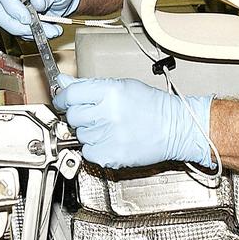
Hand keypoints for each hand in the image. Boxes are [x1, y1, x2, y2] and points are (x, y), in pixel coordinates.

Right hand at [0, 0, 82, 38]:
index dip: (12, 7)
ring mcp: (5, 4)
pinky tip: (49, 30)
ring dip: (28, 32)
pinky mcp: (11, 18)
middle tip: (39, 29)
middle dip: (18, 25)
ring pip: (5, 24)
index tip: (27, 19)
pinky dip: (32, 34)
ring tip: (52, 30)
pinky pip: (16, 30)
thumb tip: (36, 3)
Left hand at [53, 76, 214, 168]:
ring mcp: (108, 136)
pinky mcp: (110, 156)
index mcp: (111, 92)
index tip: (62, 101)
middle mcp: (108, 113)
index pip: (71, 94)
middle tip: (95, 115)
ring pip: (80, 135)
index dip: (63, 98)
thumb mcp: (122, 86)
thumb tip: (62, 83)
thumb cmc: (153, 107)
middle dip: (79, 115)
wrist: (176, 129)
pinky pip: (87, 152)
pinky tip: (111, 141)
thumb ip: (90, 86)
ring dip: (89, 132)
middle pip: (72, 115)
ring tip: (110, 128)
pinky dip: (95, 148)